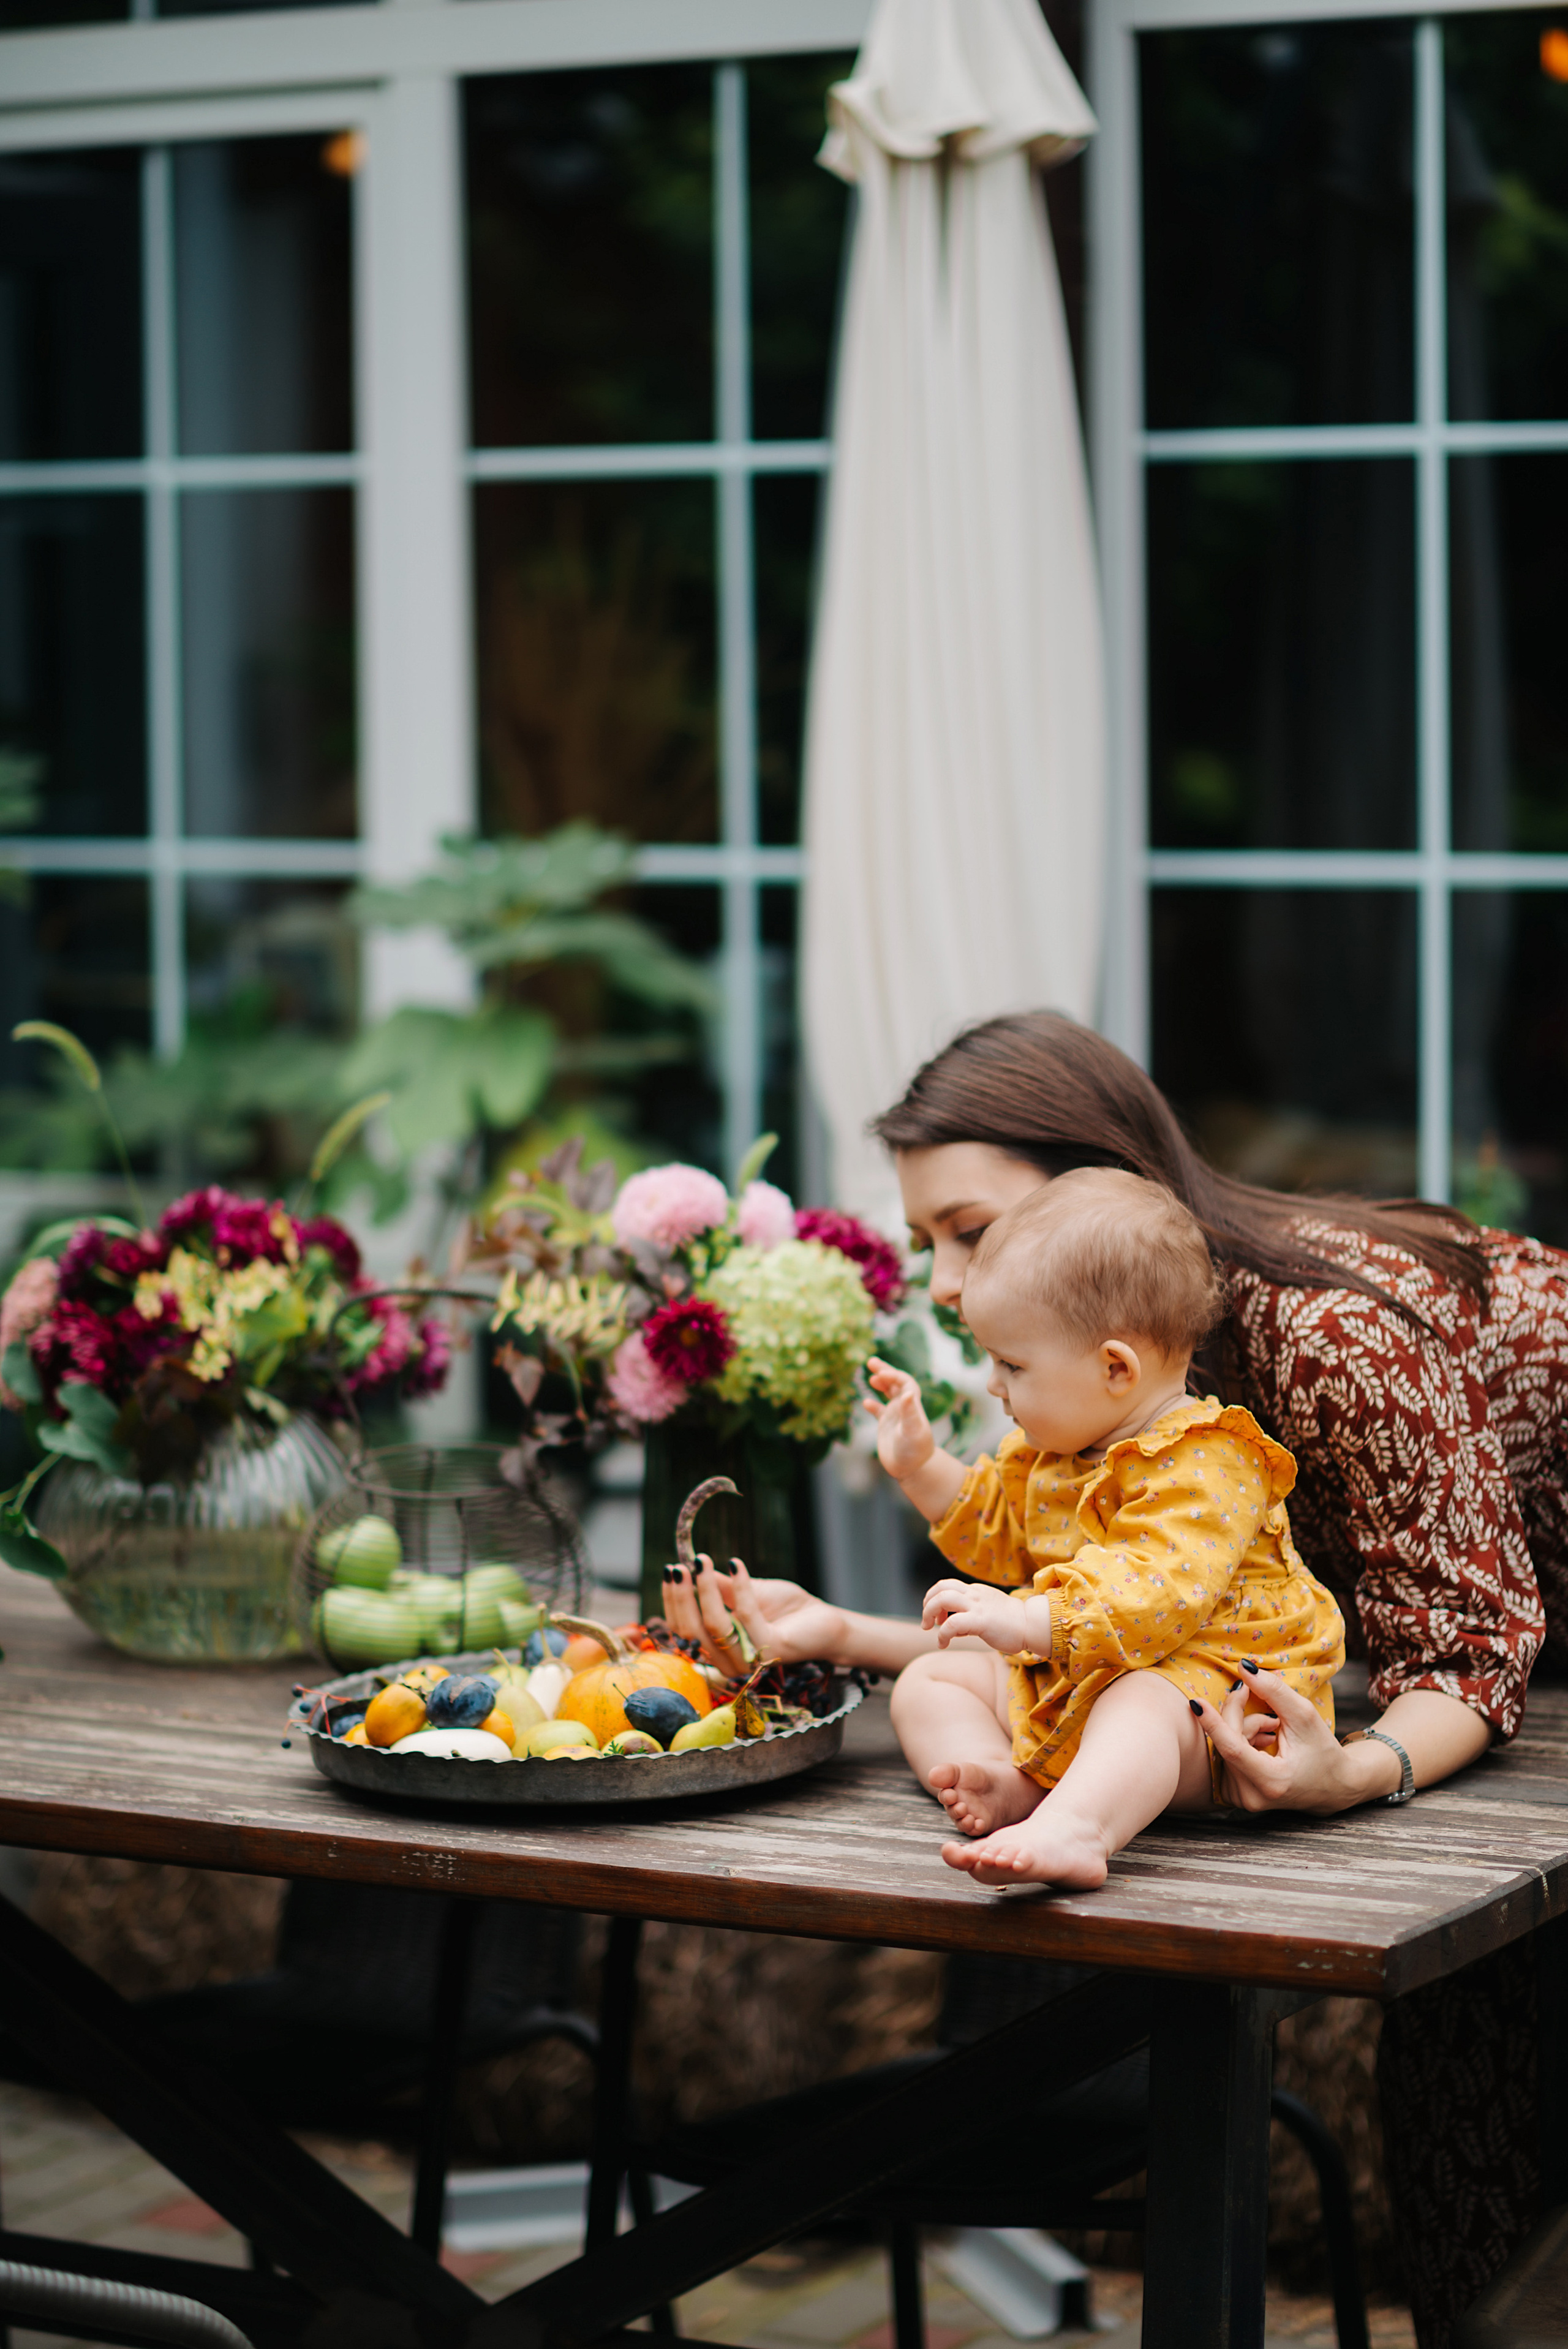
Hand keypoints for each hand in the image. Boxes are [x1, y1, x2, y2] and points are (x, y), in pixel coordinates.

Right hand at [661, 1554, 848, 1674]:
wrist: (824, 1619)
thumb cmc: (785, 1608)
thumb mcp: (745, 1592)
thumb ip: (718, 1587)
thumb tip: (688, 1569)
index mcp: (718, 1650)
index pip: (685, 1631)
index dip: (674, 1602)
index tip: (670, 1571)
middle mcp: (730, 1661)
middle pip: (693, 1632)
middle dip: (682, 1597)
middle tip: (681, 1566)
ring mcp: (750, 1660)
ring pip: (715, 1626)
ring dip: (706, 1589)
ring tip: (704, 1561)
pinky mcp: (771, 1651)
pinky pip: (746, 1617)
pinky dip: (739, 1588)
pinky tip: (736, 1564)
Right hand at [864, 1357, 935, 1482]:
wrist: (913, 1470)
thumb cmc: (915, 1450)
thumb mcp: (912, 1430)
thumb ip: (910, 1412)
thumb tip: (907, 1393)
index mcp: (912, 1405)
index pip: (905, 1382)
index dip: (894, 1375)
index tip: (880, 1373)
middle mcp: (905, 1408)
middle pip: (896, 1383)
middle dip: (885, 1371)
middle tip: (871, 1361)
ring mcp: (895, 1416)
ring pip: (888, 1394)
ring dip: (880, 1383)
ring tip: (870, 1377)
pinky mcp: (887, 1426)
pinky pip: (879, 1411)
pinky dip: (873, 1405)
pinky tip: (866, 1402)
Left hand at [922, 1576, 1037, 1654]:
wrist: (1032, 1625)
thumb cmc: (1012, 1624)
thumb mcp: (987, 1612)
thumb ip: (970, 1615)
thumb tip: (953, 1628)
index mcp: (976, 1591)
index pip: (947, 1585)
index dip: (935, 1597)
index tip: (937, 1616)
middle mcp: (974, 1594)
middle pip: (941, 1587)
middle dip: (927, 1604)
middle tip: (928, 1622)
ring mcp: (977, 1606)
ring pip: (943, 1599)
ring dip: (929, 1613)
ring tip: (930, 1629)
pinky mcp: (981, 1621)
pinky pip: (952, 1623)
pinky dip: (942, 1634)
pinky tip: (943, 1643)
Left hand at [1189, 1664, 1367, 1813]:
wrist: (1331, 1786)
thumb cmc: (1321, 1750)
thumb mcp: (1304, 1716)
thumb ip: (1273, 1691)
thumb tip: (1242, 1667)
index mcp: (1273, 1781)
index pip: (1232, 1749)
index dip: (1213, 1723)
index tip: (1195, 1702)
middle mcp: (1252, 1796)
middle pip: (1227, 1742)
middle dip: (1241, 1717)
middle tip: (1268, 1713)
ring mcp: (1241, 1800)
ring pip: (1224, 1748)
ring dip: (1244, 1731)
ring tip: (1273, 1733)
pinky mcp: (1234, 1797)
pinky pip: (1224, 1759)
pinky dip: (1240, 1743)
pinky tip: (1263, 1744)